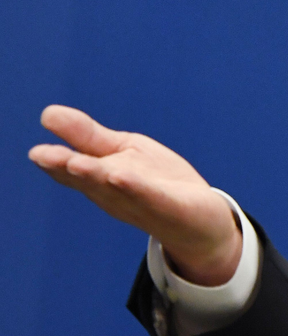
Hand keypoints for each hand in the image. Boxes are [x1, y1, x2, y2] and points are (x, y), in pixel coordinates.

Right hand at [29, 105, 242, 285]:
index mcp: (100, 180)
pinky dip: (136, 187)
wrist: (202, 221)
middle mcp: (115, 195)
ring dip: (96, 175)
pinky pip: (152, 197)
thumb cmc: (157, 183)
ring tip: (76, 163)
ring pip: (116, 188)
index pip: (71, 171)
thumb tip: (47, 114)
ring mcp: (142, 203)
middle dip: (67, 167)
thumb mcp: (124, 152)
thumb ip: (88, 136)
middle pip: (89, 179)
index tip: (37, 152)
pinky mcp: (172, 207)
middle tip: (42, 155)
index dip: (54, 162)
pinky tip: (120, 175)